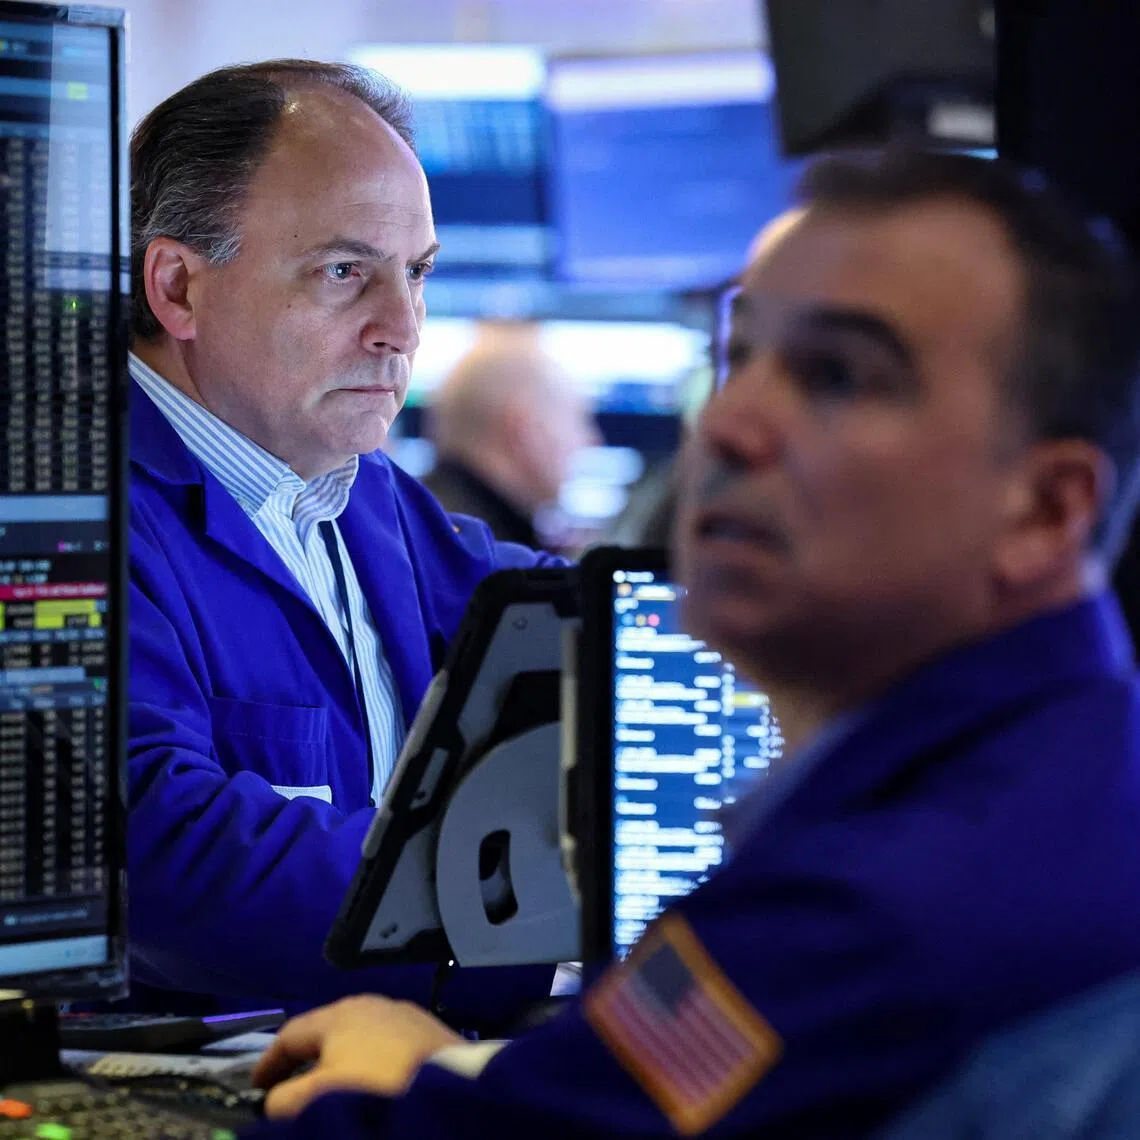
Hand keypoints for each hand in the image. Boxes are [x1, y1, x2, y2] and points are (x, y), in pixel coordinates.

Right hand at [251, 995, 462, 1118]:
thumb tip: (279, 1097)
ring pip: (360, 1036)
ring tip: (333, 1086)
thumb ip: (287, 1098)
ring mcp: (405, 1015)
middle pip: (327, 1030)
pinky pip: (388, 1045)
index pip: (292, 1034)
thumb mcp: (320, 1098)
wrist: (452, 1091)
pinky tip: (376, 1080)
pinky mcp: (430, 1032)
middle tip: (290, 1085)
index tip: (256, 1086)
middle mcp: (372, 1004)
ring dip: (341, 1059)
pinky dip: (371, 1060)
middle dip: (307, 1057)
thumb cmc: (377, 1088)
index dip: (269, 1061)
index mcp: (339, 1014)